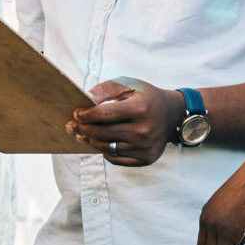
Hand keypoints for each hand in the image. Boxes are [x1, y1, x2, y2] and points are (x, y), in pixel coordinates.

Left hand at [67, 80, 185, 166]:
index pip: (104, 114)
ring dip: (91, 141)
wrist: (173, 114)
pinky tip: (100, 143)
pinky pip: (117, 159)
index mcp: (139, 108)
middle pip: (103, 133)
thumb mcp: (130, 85)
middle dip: (83, 129)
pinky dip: (105, 151)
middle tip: (72, 126)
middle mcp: (144, 130)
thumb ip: (106, 89)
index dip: (86, 115)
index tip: (76, 113)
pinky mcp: (146, 159)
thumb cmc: (146, 97)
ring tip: (82, 135)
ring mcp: (145, 147)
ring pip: (107, 147)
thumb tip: (85, 99)